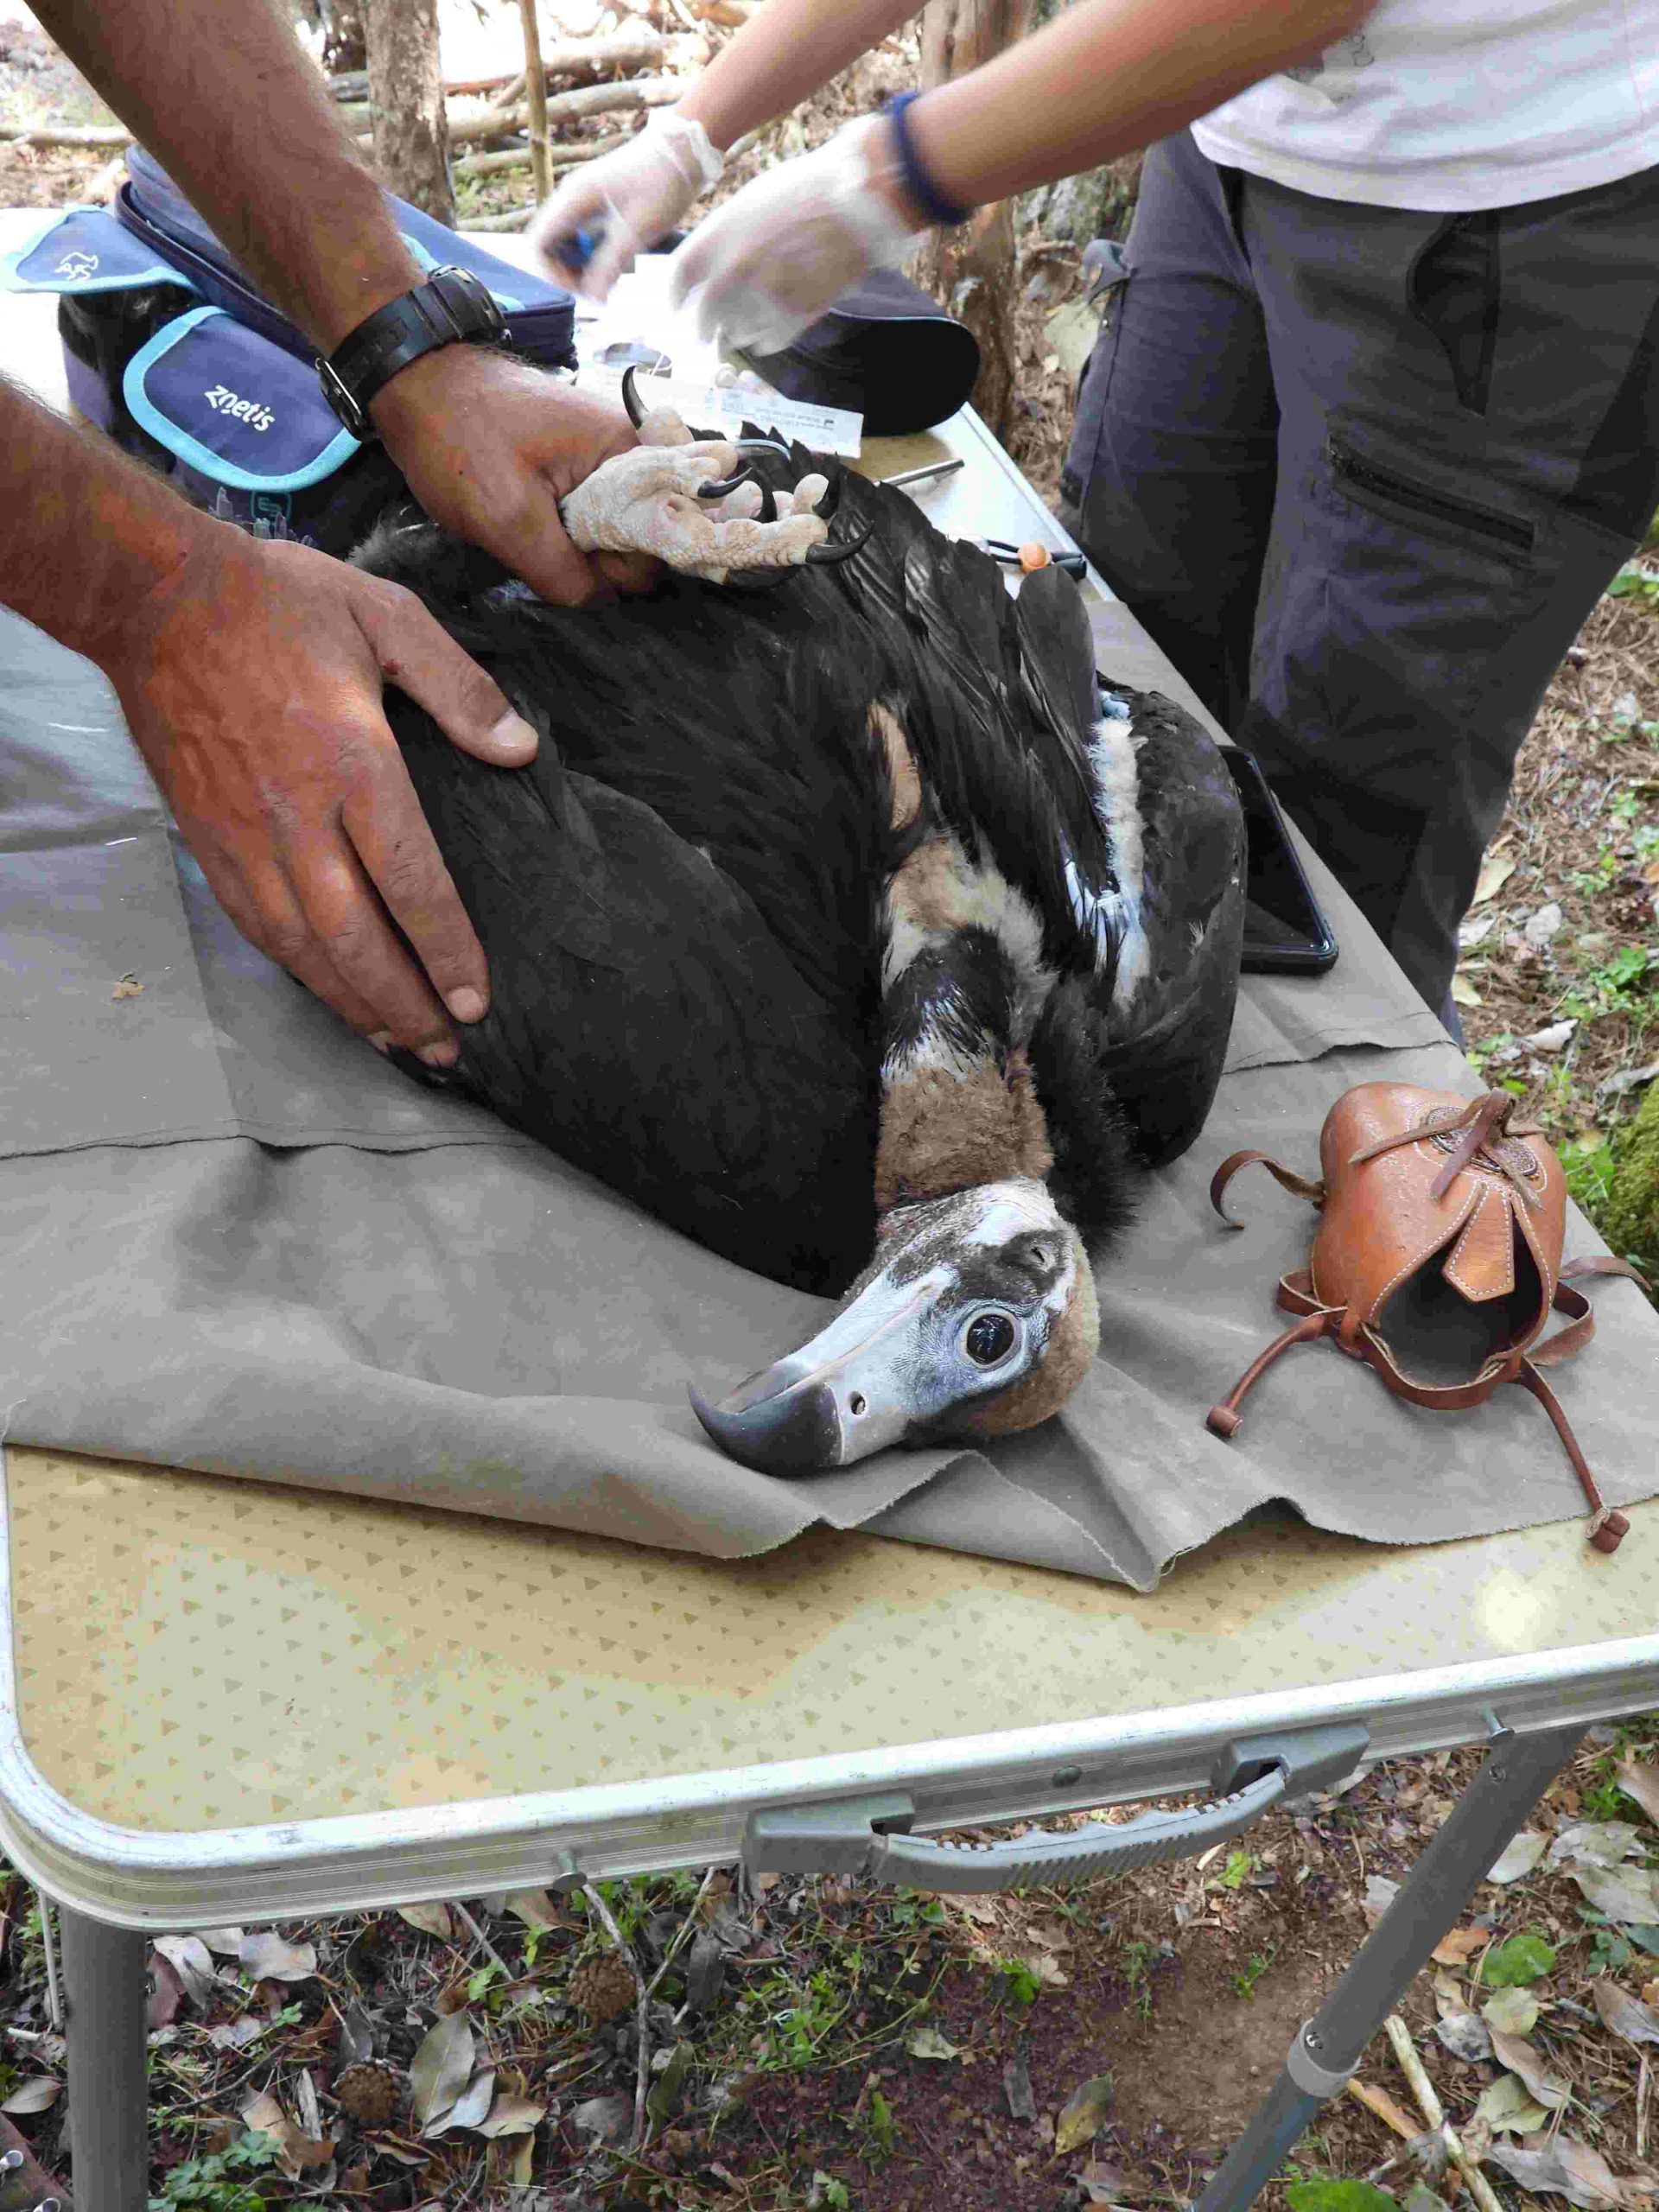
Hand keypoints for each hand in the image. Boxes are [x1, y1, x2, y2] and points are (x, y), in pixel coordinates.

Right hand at [100, 524, 539, 1060]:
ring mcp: (246, 834)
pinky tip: (329, 992)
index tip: (475, 999)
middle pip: (354, 937)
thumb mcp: (389, 617)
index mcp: (353, 761)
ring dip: (351, 1002)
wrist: (157, 599)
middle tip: (445, 1048)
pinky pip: (257, 926)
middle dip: (402, 1003)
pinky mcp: (209, 840)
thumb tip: (519, 750)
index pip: (410, 880)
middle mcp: (297, 815)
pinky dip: (297, 971)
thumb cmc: (280, 601)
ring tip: (397, 1040)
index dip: (445, 949)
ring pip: (301, 946)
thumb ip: (460, 689)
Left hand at [369, 345, 652, 604]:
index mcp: (628, 453)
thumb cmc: (459, 438)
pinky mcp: (578, 462)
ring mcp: (602, 455)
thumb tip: (600, 605)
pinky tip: (527, 517)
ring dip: (571, 545)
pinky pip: (587, 514)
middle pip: (636, 537)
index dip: (618, 568)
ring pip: (608, 531)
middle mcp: (628, 451)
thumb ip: (564, 575)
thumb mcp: (509, 520)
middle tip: (538, 542)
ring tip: (526, 525)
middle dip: (592, 557)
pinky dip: (560, 527)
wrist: (415, 382)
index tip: (571, 564)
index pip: (659, 540)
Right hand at [527, 107, 723, 300]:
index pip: (539, 244)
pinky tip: (623, 262)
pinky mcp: (600, 204)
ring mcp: (585, 199)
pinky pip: (587, 236)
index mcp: (574, 198)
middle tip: (600, 289)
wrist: (685, 148)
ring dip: (586, 265)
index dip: (552, 273)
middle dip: (570, 272)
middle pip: (552, 246)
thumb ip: (610, 264)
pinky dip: (599, 254)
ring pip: (570, 243)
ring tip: (615, 276)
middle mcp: (572, 197)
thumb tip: (593, 298)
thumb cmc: (663, 182)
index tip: (580, 289)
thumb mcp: (637, 229)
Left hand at [669, 115, 924, 354]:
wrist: (859, 197)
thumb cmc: (806, 190)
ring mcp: (767, 293)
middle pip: (705, 315)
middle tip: (704, 335)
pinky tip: (765, 337)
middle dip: (703, 328)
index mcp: (721, 233)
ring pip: (737, 333)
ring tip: (736, 334)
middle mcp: (737, 267)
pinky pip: (769, 341)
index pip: (679, 278)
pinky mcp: (798, 313)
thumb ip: (725, 235)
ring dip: (734, 335)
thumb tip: (710, 266)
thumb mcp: (752, 200)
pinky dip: (764, 342)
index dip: (675, 297)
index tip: (676, 307)